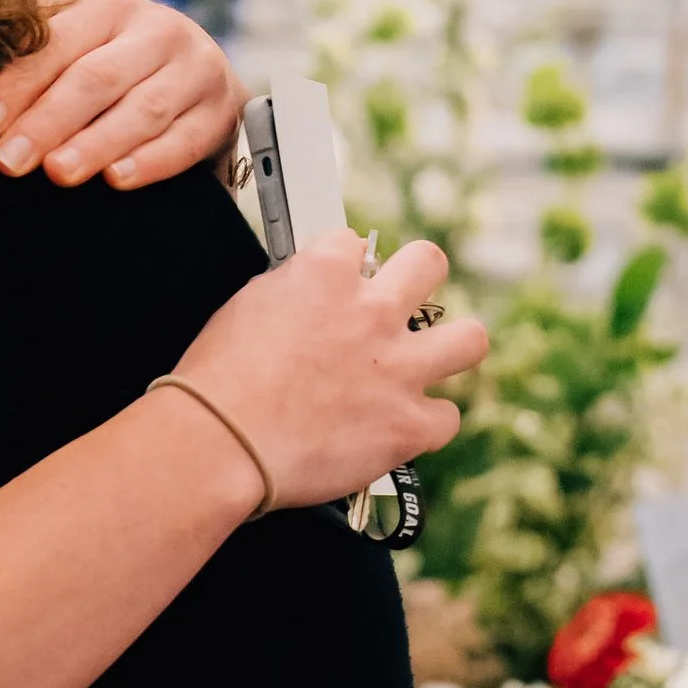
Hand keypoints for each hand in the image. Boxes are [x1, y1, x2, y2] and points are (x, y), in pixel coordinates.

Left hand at [0, 0, 246, 190]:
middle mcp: (157, 30)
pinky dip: (150, 162)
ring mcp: (195, 70)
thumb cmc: (115, 65)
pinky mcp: (220, 112)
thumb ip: (32, 50)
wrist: (199, 81)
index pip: (57, 43)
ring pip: (142, 109)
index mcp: (110, 8)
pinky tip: (117, 180)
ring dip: (96, 144)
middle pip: (97, 77)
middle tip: (10, 162)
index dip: (17, 85)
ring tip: (58, 173)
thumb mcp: (78, 46)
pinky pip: (185, 140)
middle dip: (48, 121)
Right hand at [162, 234, 485, 511]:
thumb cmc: (217, 384)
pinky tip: (403, 428)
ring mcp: (398, 368)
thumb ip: (290, 292)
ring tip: (429, 362)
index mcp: (325, 274)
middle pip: (428, 263)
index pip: (354, 244)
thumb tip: (304, 294)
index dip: (345, 268)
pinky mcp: (408, 425)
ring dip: (451, 347)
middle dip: (416, 278)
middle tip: (398, 306)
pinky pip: (447, 418)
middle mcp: (372, 312)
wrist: (220, 443)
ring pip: (469, 339)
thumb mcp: (246, 307)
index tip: (341, 286)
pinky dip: (426, 426)